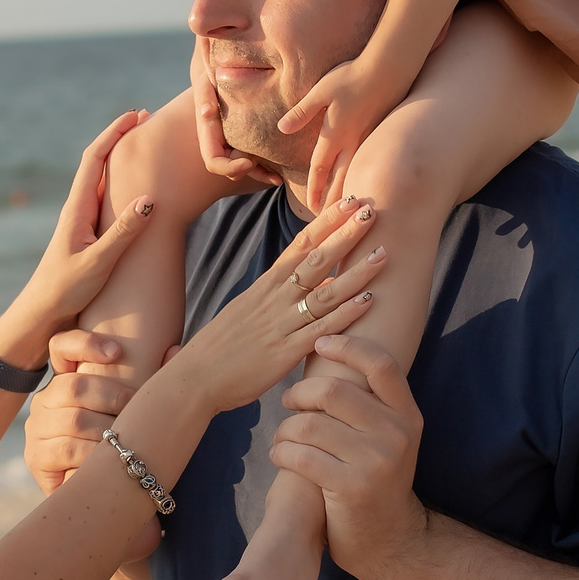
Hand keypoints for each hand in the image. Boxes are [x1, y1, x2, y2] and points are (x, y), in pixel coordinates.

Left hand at [0, 112, 155, 359]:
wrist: (43, 312)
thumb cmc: (66, 289)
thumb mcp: (98, 262)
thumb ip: (123, 232)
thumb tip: (148, 199)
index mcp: (77, 207)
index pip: (95, 158)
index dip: (114, 133)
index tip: (135, 115)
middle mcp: (78, 207)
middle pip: (99, 161)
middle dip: (121, 137)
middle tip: (146, 119)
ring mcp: (83, 219)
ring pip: (103, 178)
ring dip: (122, 157)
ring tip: (145, 144)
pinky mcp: (88, 233)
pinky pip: (106, 197)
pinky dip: (122, 181)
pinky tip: (136, 185)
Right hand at [21, 330, 135, 494]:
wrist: (101, 495)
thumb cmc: (121, 445)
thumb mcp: (133, 411)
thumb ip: (151, 379)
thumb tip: (174, 349)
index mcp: (65, 380)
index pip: (61, 346)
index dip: (85, 344)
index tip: (117, 352)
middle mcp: (45, 400)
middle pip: (74, 385)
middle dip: (113, 397)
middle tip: (138, 410)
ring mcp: (37, 428)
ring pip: (73, 420)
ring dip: (107, 431)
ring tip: (129, 440)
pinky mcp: (36, 456)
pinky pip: (66, 449)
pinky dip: (93, 454)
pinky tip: (111, 460)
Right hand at [156, 197, 384, 413]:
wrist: (195, 378)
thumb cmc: (222, 346)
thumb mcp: (248, 310)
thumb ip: (278, 295)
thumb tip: (311, 281)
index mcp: (265, 286)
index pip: (300, 245)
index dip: (326, 222)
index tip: (349, 202)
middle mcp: (274, 299)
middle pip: (316, 260)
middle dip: (346, 234)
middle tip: (373, 210)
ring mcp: (281, 324)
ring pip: (325, 292)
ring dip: (356, 272)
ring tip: (383, 253)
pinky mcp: (285, 353)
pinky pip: (321, 329)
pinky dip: (346, 314)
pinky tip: (369, 300)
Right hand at [189, 39, 266, 180]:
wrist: (224, 54)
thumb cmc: (215, 63)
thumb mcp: (207, 74)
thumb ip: (204, 91)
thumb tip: (206, 113)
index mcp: (207, 127)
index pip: (213, 160)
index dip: (229, 167)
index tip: (249, 161)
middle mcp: (217, 136)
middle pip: (227, 168)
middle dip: (246, 171)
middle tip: (268, 170)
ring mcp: (231, 135)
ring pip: (241, 166)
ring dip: (258, 172)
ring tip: (276, 174)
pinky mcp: (245, 131)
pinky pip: (252, 157)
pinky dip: (264, 167)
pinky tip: (278, 171)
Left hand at [268, 333, 428, 570]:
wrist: (389, 538)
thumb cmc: (376, 478)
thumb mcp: (389, 437)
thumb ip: (371, 402)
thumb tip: (331, 349)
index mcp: (407, 415)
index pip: (380, 364)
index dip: (347, 346)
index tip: (320, 344)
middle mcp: (397, 434)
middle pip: (333, 392)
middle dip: (299, 394)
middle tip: (288, 404)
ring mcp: (376, 462)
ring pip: (310, 425)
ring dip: (285, 429)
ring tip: (282, 437)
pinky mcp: (351, 487)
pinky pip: (301, 456)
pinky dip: (282, 453)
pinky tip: (280, 456)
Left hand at [275, 54, 411, 210]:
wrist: (390, 67)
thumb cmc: (352, 76)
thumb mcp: (320, 91)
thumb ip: (302, 112)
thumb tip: (282, 128)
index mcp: (335, 134)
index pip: (320, 168)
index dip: (314, 189)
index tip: (310, 207)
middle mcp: (352, 141)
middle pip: (341, 178)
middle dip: (333, 199)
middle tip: (329, 219)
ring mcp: (369, 138)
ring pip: (358, 172)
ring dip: (351, 191)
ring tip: (348, 209)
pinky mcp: (382, 132)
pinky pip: (371, 162)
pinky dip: (366, 176)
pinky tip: (368, 180)